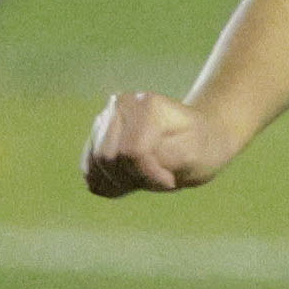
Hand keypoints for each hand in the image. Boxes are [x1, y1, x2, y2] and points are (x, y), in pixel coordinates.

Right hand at [84, 91, 231, 197]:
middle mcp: (119, 105)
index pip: (131, 151)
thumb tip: (126, 154)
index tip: (170, 181)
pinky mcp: (95, 137)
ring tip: (147, 177)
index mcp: (146, 105)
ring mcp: (103, 119)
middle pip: (107, 158)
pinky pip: (91, 171)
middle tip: (159, 179)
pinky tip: (132, 180)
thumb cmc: (198, 148)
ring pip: (95, 165)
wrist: (196, 140)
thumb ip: (160, 156)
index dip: (149, 175)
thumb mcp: (193, 157)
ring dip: (121, 182)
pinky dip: (110, 184)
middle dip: (132, 178)